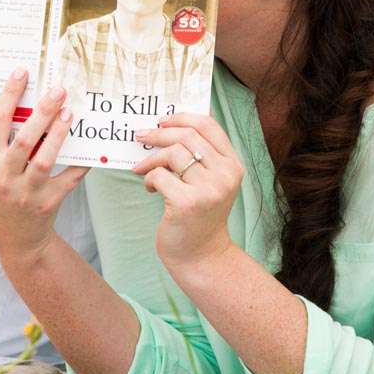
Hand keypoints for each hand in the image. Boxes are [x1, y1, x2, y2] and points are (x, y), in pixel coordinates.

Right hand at [0, 68, 88, 268]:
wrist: (14, 242)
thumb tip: (16, 108)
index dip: (8, 95)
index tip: (22, 73)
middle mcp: (4, 178)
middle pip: (24, 139)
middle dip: (42, 111)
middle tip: (58, 89)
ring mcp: (26, 193)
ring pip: (45, 158)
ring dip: (59, 133)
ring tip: (70, 112)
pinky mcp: (48, 204)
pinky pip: (68, 179)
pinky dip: (80, 164)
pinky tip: (90, 148)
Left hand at [133, 113, 242, 272]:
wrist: (201, 255)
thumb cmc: (200, 215)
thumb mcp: (211, 181)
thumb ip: (203, 153)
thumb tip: (183, 118)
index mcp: (233, 165)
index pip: (209, 126)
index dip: (182, 117)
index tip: (162, 120)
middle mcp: (225, 175)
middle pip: (187, 135)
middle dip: (159, 133)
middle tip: (141, 136)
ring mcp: (208, 190)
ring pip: (172, 153)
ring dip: (151, 159)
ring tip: (143, 170)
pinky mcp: (186, 203)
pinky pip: (159, 175)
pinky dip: (149, 179)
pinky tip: (151, 189)